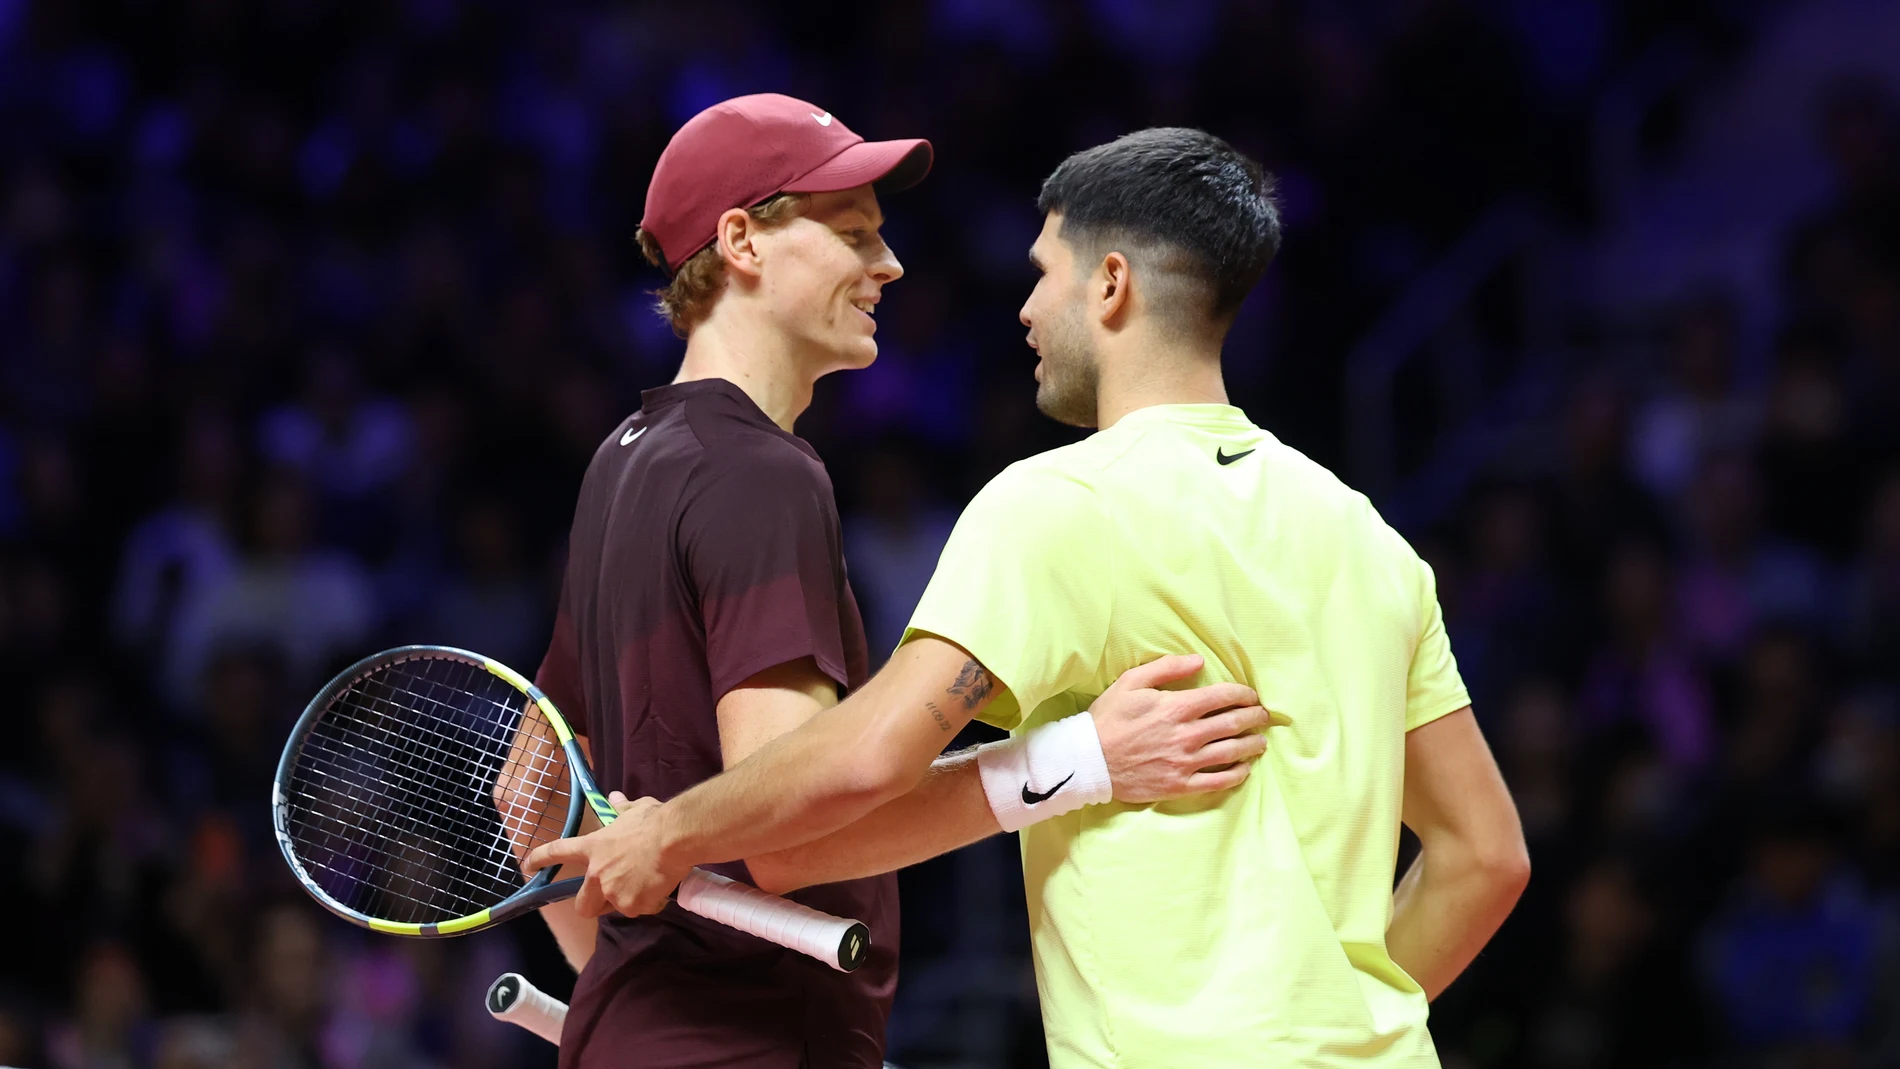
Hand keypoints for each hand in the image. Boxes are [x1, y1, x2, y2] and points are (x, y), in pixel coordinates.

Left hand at [524, 792, 683, 917]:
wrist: (674, 838)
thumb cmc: (654, 821)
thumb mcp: (635, 810)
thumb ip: (622, 809)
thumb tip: (615, 798)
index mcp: (593, 847)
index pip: (558, 851)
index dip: (540, 859)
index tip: (528, 866)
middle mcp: (597, 874)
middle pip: (583, 906)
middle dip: (594, 905)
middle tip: (612, 895)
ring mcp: (613, 893)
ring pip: (616, 908)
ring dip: (629, 901)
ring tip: (648, 883)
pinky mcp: (632, 906)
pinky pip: (641, 909)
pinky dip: (650, 903)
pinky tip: (661, 887)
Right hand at [1091, 654, 1269, 803]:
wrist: (1088, 760)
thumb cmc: (1108, 718)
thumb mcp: (1131, 682)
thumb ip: (1167, 668)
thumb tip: (1198, 660)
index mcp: (1177, 707)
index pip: (1225, 697)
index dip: (1244, 694)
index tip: (1251, 696)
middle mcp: (1187, 734)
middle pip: (1235, 723)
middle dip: (1256, 717)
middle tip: (1264, 716)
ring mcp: (1186, 762)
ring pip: (1233, 752)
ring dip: (1253, 745)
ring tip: (1260, 741)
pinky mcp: (1180, 785)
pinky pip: (1219, 781)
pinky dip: (1238, 774)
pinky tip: (1244, 768)